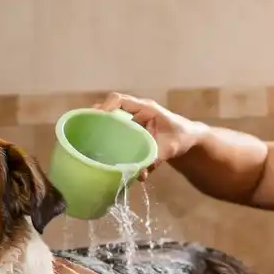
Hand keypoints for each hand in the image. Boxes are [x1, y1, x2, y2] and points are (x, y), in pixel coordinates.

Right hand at [94, 92, 208, 179]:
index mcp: (145, 108)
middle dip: (96, 117)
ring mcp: (133, 121)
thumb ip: (155, 158)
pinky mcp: (132, 132)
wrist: (189, 140)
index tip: (98, 118)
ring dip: (100, 127)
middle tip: (85, 131)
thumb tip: (139, 173)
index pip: (120, 99)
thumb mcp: (170, 148)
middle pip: (110, 108)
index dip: (106, 107)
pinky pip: (116, 130)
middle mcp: (136, 112)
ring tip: (87, 140)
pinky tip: (101, 151)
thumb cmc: (182, 137)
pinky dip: (108, 138)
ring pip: (111, 119)